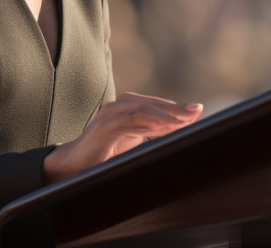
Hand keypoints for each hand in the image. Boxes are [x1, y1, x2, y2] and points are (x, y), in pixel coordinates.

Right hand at [42, 92, 201, 182]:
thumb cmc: (103, 156)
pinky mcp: (105, 126)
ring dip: (166, 112)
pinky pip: (131, 119)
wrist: (73, 166)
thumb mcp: (132, 142)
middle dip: (175, 108)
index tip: (196, 111)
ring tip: (186, 117)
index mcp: (125, 110)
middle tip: (196, 110)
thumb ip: (151, 132)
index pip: (155, 106)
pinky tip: (166, 124)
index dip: (175, 108)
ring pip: (143, 108)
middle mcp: (118, 107)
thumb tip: (178, 129)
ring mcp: (110, 114)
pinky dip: (150, 120)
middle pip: (152, 103)